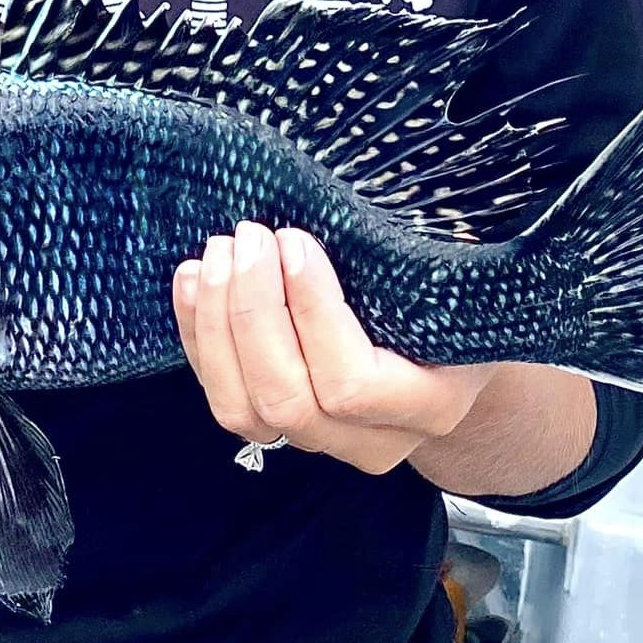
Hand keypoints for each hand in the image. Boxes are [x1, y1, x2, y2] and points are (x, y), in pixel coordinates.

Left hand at [173, 224, 497, 475]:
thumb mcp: (451, 276)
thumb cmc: (449, 295)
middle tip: (251, 236)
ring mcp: (320, 441)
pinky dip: (198, 335)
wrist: (447, 353)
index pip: (352, 385)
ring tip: (219, 252)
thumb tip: (352, 201)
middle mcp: (374, 441)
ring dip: (218, 324)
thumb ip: (414, 257)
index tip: (294, 241)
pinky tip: (192, 278)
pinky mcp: (276, 426)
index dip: (312, 313)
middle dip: (254, 312)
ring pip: (244, 409)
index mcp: (430, 405)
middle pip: (288, 400)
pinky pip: (222, 397)